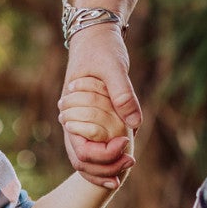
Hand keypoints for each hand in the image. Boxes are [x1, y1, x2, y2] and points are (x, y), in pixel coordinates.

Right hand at [61, 23, 138, 188]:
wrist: (95, 38)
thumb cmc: (102, 50)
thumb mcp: (115, 68)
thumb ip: (123, 94)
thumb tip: (134, 123)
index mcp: (72, 112)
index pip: (82, 150)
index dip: (104, 154)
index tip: (126, 142)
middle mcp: (72, 122)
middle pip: (82, 161)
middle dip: (106, 168)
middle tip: (130, 163)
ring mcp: (79, 124)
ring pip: (86, 160)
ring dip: (106, 168)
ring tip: (128, 165)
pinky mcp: (89, 122)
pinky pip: (93, 149)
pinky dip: (105, 161)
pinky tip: (122, 162)